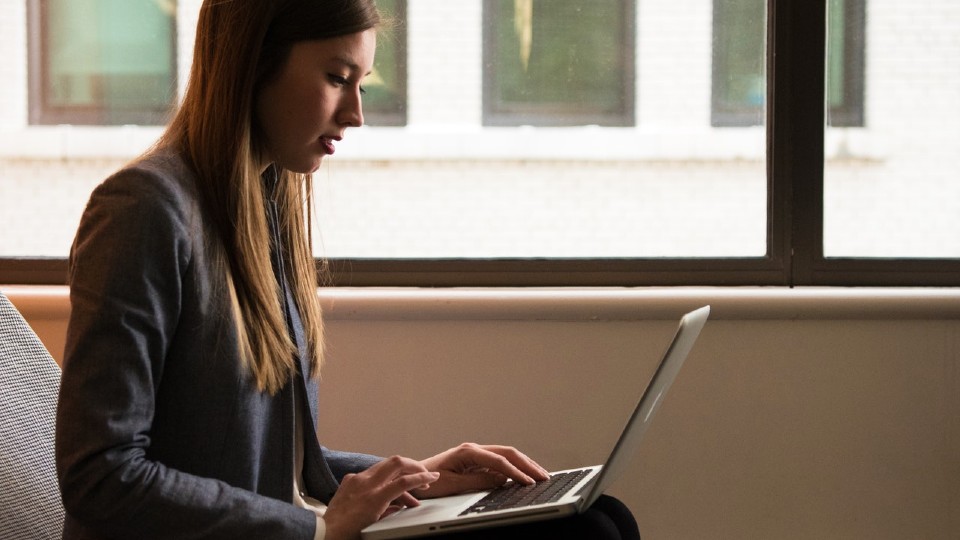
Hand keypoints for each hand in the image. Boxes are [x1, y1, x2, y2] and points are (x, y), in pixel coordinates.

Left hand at [323, 455, 439, 539]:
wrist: (325, 533)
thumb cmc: (350, 533)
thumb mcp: (377, 524)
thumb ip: (392, 509)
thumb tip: (405, 503)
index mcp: (374, 498)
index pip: (405, 481)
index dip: (422, 477)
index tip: (433, 477)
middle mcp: (365, 484)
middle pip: (396, 462)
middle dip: (413, 466)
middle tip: (423, 474)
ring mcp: (356, 479)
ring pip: (385, 465)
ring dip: (399, 474)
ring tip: (407, 491)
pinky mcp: (349, 480)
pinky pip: (371, 472)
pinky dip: (384, 478)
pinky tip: (386, 489)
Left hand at [413, 442, 550, 498]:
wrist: (412, 477)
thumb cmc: (427, 481)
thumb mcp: (452, 485)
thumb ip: (477, 482)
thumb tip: (500, 480)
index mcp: (468, 451)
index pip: (499, 460)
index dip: (516, 472)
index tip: (529, 482)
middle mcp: (473, 449)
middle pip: (508, 453)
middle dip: (527, 464)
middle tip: (544, 476)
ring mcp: (476, 454)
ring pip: (506, 455)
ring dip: (524, 464)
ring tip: (540, 475)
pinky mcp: (476, 461)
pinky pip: (500, 462)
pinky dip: (515, 468)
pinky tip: (524, 475)